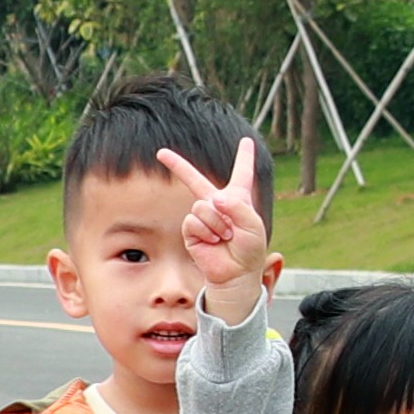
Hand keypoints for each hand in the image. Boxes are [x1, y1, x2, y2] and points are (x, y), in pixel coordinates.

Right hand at [163, 139, 273, 322]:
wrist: (237, 273)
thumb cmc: (249, 249)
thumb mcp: (253, 225)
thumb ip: (238, 207)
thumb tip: (214, 199)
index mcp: (237, 198)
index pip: (242, 172)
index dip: (244, 156)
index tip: (246, 141)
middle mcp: (217, 204)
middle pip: (195, 179)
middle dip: (177, 165)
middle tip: (161, 152)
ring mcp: (202, 216)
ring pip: (202, 206)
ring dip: (217, 223)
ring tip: (225, 236)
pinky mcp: (192, 230)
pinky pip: (193, 221)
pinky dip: (207, 232)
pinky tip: (214, 242)